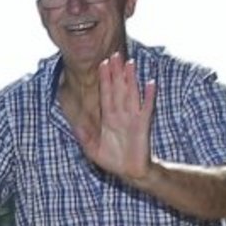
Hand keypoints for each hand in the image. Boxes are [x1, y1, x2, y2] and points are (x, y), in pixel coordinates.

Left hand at [75, 52, 155, 181]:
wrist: (130, 171)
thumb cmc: (112, 160)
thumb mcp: (92, 149)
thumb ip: (84, 137)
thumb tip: (75, 125)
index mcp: (108, 118)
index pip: (105, 94)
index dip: (104, 79)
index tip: (102, 64)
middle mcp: (120, 114)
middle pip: (118, 89)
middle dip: (116, 72)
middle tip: (115, 54)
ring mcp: (133, 117)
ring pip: (131, 93)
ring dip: (131, 79)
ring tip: (130, 63)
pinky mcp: (143, 125)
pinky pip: (146, 108)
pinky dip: (149, 96)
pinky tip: (150, 84)